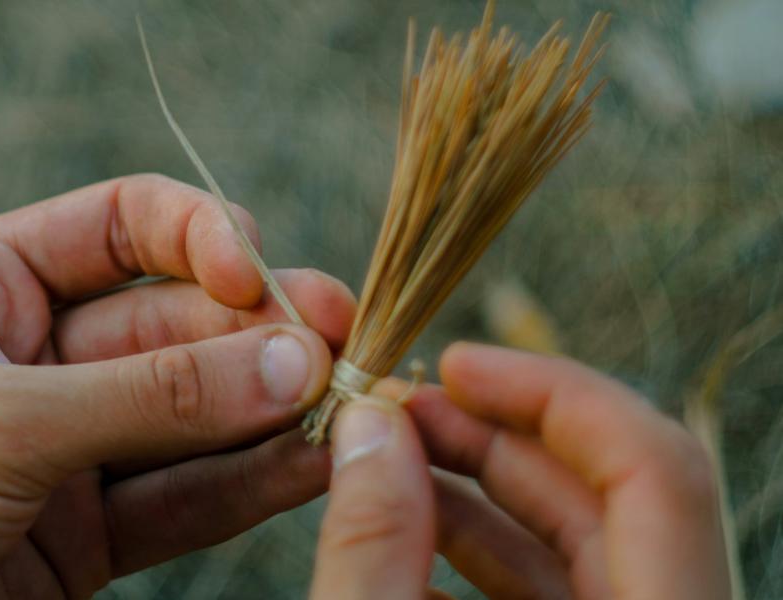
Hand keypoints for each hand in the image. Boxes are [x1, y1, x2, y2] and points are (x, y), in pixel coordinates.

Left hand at [0, 174, 356, 598]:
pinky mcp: (79, 539)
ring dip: (265, 408)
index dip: (198, 237)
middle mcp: (28, 359)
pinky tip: (307, 464)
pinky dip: (245, 483)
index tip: (255, 276)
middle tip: (332, 346)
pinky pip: (179, 499)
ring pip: (188, 415)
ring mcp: (59, 451)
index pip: (119, 227)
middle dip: (252, 334)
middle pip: (171, 323)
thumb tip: (285, 358)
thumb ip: (143, 397)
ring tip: (345, 406)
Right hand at [309, 342, 728, 598]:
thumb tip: (369, 426)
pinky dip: (477, 558)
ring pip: (577, 545)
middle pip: (609, 495)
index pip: (654, 467)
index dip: (552, 393)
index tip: (452, 365)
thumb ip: (372, 544)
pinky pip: (552, 595)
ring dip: (475, 492)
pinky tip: (402, 537)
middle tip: (397, 409)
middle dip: (494, 435)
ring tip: (385, 461)